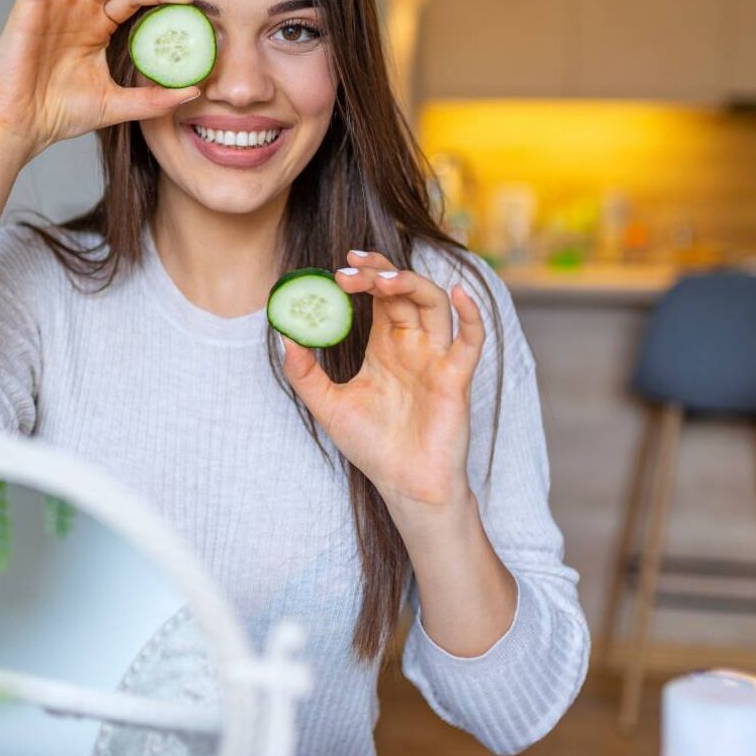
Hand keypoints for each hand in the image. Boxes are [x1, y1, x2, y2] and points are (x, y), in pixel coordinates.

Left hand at [279, 251, 486, 519]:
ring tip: (382, 280)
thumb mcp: (327, 406)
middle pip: (403, 291)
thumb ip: (304, 372)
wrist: (404, 486)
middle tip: (349, 270)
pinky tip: (459, 294)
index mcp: (385, 345)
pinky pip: (471, 340)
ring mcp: (436, 358)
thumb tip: (284, 335)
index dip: (363, 276)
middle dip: (379, 274)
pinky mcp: (455, 378)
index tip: (337, 269)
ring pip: (434, 304)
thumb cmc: (372, 446)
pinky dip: (471, 315)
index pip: (379, 296)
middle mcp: (412, 344)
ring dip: (411, 284)